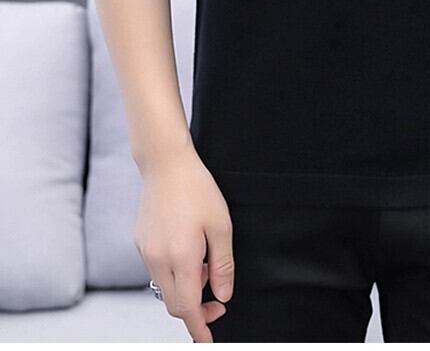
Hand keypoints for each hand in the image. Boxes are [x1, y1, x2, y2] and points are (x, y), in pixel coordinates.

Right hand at [134, 145, 233, 342]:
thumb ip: (223, 265)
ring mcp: (146, 252)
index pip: (187, 308)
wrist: (165, 163)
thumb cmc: (197, 189)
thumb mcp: (221, 225)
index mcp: (181, 258)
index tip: (207, 340)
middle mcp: (158, 260)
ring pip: (165, 288)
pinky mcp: (140, 242)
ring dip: (186, 288)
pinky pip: (157, 270)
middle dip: (196, 310)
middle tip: (218, 299)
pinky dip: (175, 273)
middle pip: (175, 303)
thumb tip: (223, 295)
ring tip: (207, 263)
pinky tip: (190, 251)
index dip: (199, 327)